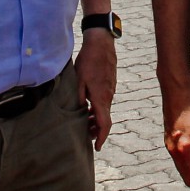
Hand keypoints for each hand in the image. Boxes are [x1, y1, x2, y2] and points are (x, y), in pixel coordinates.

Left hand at [77, 31, 116, 149]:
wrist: (101, 44)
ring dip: (95, 118)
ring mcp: (110, 90)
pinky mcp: (110, 84)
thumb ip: (79, 98)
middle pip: (104, 119)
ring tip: (84, 122)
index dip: (101, 137)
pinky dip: (97, 108)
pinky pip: (104, 101)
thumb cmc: (88, 60)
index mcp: (101, 98)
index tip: (97, 147)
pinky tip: (88, 106)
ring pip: (104, 110)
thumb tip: (78, 112)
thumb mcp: (78, 80)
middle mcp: (108, 96)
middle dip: (96, 130)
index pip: (104, 124)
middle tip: (86, 136)